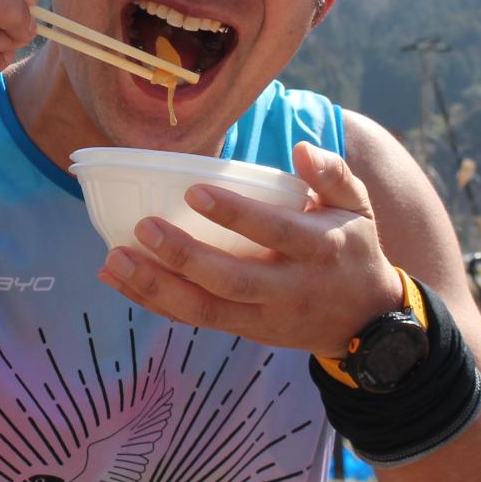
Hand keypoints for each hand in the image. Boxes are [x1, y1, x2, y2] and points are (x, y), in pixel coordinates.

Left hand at [96, 141, 406, 356]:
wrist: (367, 325)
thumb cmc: (354, 251)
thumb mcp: (358, 208)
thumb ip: (333, 175)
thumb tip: (302, 149)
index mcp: (319, 249)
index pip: (273, 231)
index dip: (234, 214)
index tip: (193, 192)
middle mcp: (290, 288)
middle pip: (230, 280)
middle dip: (183, 256)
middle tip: (142, 228)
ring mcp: (265, 318)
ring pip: (204, 310)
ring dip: (155, 287)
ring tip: (113, 260)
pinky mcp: (247, 333)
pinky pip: (194, 321)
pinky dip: (154, 302)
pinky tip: (119, 281)